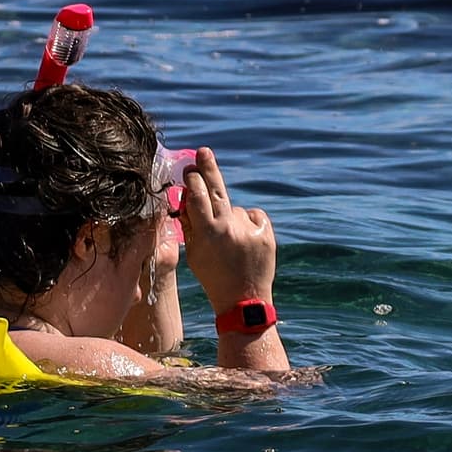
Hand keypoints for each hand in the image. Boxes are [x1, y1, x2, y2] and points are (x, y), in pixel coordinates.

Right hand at [179, 147, 276, 311]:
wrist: (244, 299)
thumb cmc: (214, 276)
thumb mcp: (194, 254)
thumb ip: (190, 225)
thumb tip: (185, 195)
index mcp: (207, 234)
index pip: (197, 197)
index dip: (193, 181)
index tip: (190, 168)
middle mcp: (229, 228)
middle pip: (217, 190)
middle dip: (208, 169)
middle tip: (203, 152)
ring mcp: (249, 230)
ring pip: (236, 211)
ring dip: (231, 220)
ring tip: (232, 246)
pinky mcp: (267, 233)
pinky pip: (254, 217)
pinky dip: (249, 225)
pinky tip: (245, 244)